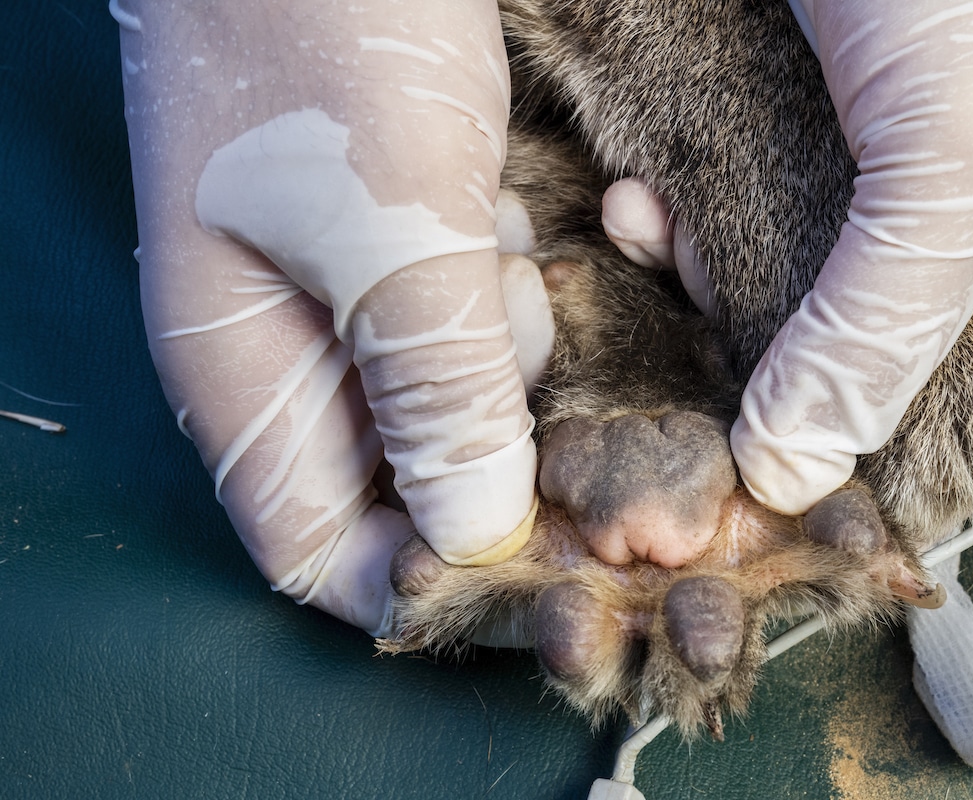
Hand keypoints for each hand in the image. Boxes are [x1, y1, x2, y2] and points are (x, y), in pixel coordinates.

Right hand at [117, 0, 549, 634]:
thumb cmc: (317, 30)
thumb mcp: (385, 218)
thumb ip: (430, 383)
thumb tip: (477, 530)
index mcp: (247, 373)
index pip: (321, 555)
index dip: (424, 589)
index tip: (542, 583)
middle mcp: (301, 353)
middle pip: (403, 489)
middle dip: (501, 486)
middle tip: (606, 462)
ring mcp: (357, 292)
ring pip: (454, 405)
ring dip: (516, 380)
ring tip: (524, 282)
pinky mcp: (411, 240)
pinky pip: (476, 320)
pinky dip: (517, 301)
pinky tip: (516, 226)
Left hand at [607, 0, 972, 518]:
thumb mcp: (966, 156)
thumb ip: (888, 319)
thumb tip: (794, 466)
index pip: (971, 415)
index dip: (881, 460)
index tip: (786, 485)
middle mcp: (934, 241)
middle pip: (841, 371)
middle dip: (762, 374)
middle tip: (704, 363)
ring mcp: (837, 196)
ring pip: (757, 309)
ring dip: (694, 293)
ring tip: (660, 239)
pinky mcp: (754, 148)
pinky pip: (703, 231)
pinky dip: (664, 231)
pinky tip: (642, 206)